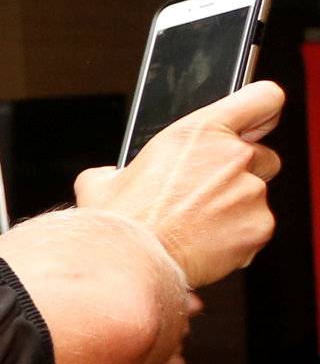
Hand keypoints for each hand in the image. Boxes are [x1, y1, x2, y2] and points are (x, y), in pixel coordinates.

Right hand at [77, 79, 281, 290]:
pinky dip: (238, 242)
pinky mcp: (258, 226)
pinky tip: (206, 249)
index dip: (260, 114)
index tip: (254, 129)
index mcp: (198, 133)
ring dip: (235, 212)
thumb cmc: (117, 225)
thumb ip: (117, 170)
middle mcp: (232, 156)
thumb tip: (108, 178)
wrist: (127, 265)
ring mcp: (249, 191)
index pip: (263, 98)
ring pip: (256, 198)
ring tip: (196, 231)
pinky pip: (257, 230)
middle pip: (262, 157)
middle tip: (205, 199)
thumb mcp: (100, 184)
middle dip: (240, 176)